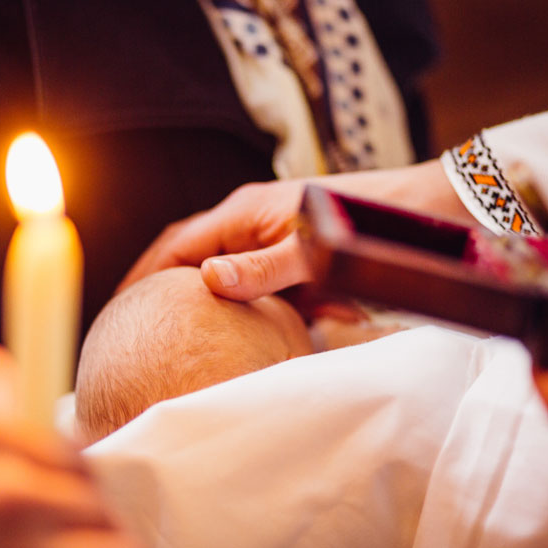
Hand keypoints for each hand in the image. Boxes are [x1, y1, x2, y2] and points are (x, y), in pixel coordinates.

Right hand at [119, 160, 474, 301]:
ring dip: (202, 302)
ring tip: (173, 337)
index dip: (144, 277)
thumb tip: (205, 281)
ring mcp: (271, 242)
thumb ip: (261, 267)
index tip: (121, 309)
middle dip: (161, 288)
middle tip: (135, 325)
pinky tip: (233, 335)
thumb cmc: (366, 219)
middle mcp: (250, 223)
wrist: (426, 211)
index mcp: (243, 212)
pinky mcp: (294, 261)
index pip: (176, 246)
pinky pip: (256, 289)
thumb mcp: (310, 247)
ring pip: (223, 276)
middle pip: (190, 256)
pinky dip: (242, 310)